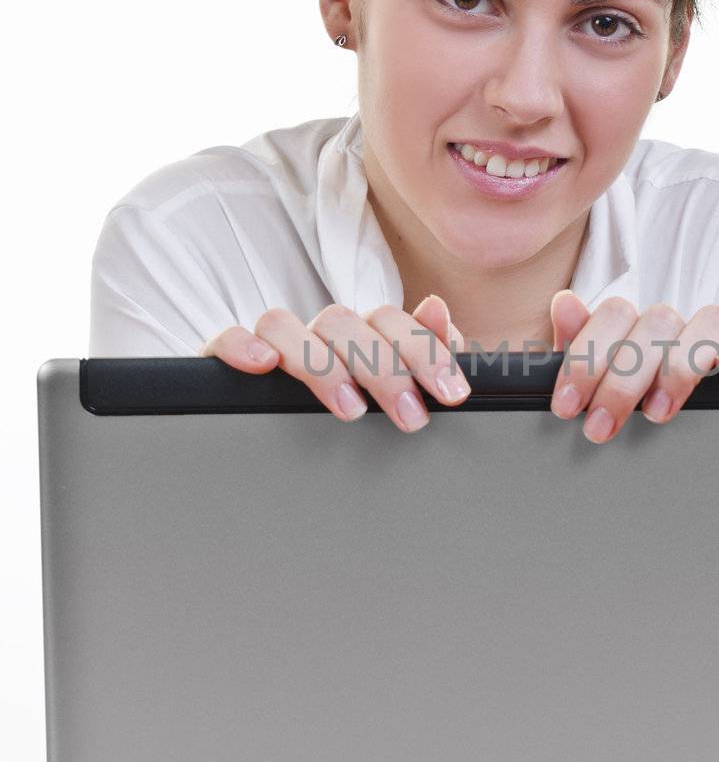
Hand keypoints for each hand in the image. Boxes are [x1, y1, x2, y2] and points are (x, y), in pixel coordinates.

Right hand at [198, 294, 470, 429]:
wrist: (278, 453)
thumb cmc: (350, 412)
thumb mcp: (396, 390)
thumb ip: (425, 353)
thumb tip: (437, 308)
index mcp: (358, 337)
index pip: (390, 322)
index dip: (425, 352)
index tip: (452, 393)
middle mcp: (314, 335)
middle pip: (344, 323)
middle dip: (383, 369)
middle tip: (411, 416)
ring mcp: (269, 346)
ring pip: (284, 324)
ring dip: (320, 363)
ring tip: (350, 408)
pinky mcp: (224, 361)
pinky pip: (226, 338)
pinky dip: (242, 346)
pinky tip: (264, 366)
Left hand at [547, 290, 718, 443]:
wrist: (681, 433)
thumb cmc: (627, 404)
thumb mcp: (594, 381)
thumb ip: (580, 345)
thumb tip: (565, 303)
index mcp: (634, 325)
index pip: (614, 313)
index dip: (587, 358)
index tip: (567, 406)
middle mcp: (676, 325)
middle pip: (656, 322)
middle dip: (622, 380)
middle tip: (600, 426)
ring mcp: (716, 336)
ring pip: (709, 321)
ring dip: (680, 367)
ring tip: (655, 414)